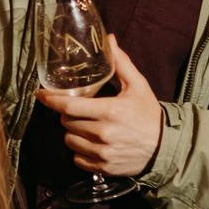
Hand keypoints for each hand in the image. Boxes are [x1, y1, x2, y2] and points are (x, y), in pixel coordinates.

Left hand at [35, 39, 162, 177]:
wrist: (166, 147)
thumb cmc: (149, 114)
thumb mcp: (138, 85)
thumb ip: (121, 63)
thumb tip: (109, 40)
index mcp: (109, 111)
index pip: (69, 107)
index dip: (51, 100)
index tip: (41, 94)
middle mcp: (103, 133)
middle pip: (66, 122)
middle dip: (67, 114)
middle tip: (76, 110)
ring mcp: (102, 153)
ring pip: (69, 140)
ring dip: (72, 132)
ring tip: (84, 126)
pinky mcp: (103, 168)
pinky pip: (77, 159)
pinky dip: (79, 151)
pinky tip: (90, 142)